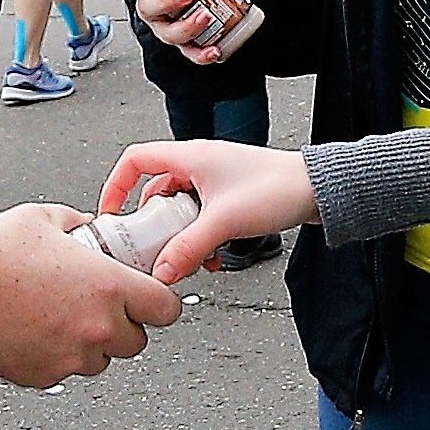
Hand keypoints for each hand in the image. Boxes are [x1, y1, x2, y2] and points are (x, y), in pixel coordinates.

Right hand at [0, 200, 179, 383]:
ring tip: (61, 319)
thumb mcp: (44, 219)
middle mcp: (97, 327)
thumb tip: (91, 227)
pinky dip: (58, 356)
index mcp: (108, 286)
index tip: (148, 298)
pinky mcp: (44, 376)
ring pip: (101, 360)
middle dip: (123, 325)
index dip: (159, 303)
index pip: (167, 309)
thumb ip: (79, 223)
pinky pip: (66, 371)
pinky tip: (37, 332)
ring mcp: (71, 357)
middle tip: (99, 308)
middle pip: (137, 341)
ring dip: (92, 344)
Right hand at [103, 141, 310, 275]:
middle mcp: (198, 165)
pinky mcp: (229, 197)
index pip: (135, 160)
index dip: (116, 186)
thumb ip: (188, 248)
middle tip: (153, 250)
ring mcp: (214, 181)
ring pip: (179, 209)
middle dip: (153, 225)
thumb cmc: (278, 188)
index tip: (110, 214)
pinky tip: (211, 256)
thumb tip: (161, 272)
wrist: (318, 190)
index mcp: (190, 157)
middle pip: (155, 193)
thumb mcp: (224, 222)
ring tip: (189, 258)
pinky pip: (201, 217)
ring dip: (180, 236)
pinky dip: (199, 237)